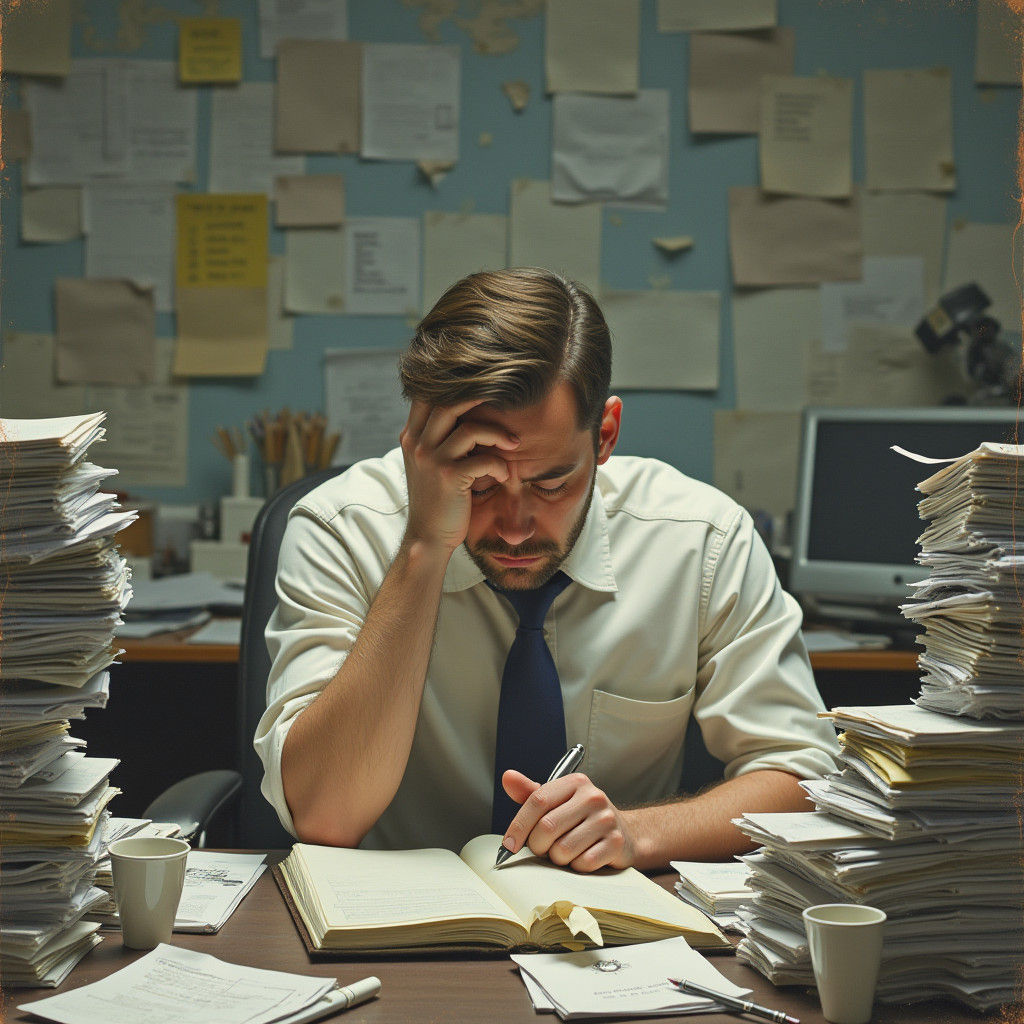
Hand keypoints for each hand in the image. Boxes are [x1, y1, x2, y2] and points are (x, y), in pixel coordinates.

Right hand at [399, 399, 518, 552]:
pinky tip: (502, 474)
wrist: (427, 536)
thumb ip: (435, 438)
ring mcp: (432, 459)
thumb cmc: (435, 499)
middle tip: (506, 401)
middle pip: (449, 403)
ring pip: (471, 429)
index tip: (482, 384)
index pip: (427, 396)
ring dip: (498, 435)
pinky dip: (499, 465)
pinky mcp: (449, 477)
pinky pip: (484, 459)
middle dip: (482, 398)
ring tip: (513, 444)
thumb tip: (460, 410)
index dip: (454, 385)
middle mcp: (417, 444)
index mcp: (411, 437)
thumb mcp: (426, 463)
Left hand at [500, 770, 636, 872]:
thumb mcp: (557, 802)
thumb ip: (531, 794)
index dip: (519, 825)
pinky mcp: (616, 842)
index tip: (509, 844)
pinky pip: (582, 863)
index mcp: (575, 782)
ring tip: (565, 852)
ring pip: (563, 849)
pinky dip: (576, 867)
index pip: (538, 801)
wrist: (624, 833)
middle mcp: (593, 797)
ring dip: (557, 858)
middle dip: (537, 846)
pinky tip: (582, 858)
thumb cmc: (581, 819)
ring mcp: (606, 819)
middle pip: (547, 827)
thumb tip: (508, 778)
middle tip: (542, 849)